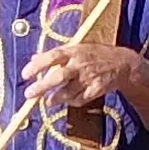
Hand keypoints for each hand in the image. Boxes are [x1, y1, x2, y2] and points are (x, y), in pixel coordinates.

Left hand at [20, 41, 146, 113]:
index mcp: (74, 51)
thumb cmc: (95, 54)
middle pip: (58, 76)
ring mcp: (89, 78)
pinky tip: (67, 100)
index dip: (37, 65)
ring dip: (55, 98)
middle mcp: (81, 64)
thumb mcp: (77, 48)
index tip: (25, 74)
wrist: (123, 64)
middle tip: (29, 94)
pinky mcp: (97, 90)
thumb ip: (56, 54)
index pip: (52, 56)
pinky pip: (80, 99)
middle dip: (42, 86)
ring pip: (68, 92)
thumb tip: (33, 58)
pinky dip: (71, 101)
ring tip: (47, 101)